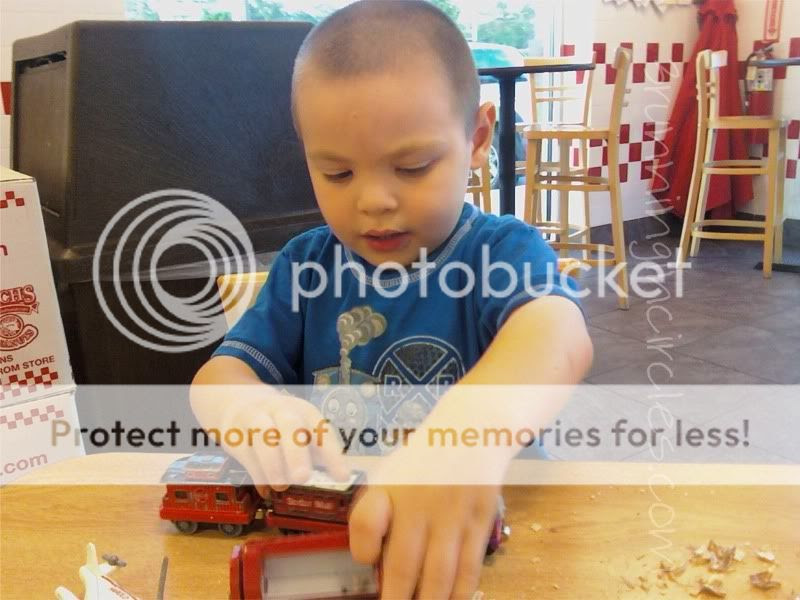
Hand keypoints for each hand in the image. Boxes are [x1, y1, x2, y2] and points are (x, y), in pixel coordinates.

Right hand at [216, 391, 349, 494]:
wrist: (239, 403)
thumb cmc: (280, 424)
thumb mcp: (300, 430)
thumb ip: (313, 453)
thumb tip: (330, 484)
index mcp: (305, 411)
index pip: (322, 430)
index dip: (332, 454)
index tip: (342, 477)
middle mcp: (282, 410)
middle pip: (290, 425)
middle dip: (297, 452)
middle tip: (303, 477)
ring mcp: (256, 418)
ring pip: (264, 436)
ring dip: (273, 463)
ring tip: (280, 486)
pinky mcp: (235, 432)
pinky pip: (246, 452)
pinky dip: (256, 473)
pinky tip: (265, 490)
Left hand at [348, 446, 500, 598]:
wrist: (470, 434)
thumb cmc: (422, 464)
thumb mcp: (390, 476)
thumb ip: (377, 514)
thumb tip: (373, 562)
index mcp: (389, 489)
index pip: (366, 522)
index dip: (363, 549)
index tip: (368, 563)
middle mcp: (418, 504)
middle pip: (403, 563)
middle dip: (396, 599)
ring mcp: (452, 515)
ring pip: (439, 573)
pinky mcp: (480, 522)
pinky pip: (470, 566)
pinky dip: (460, 592)